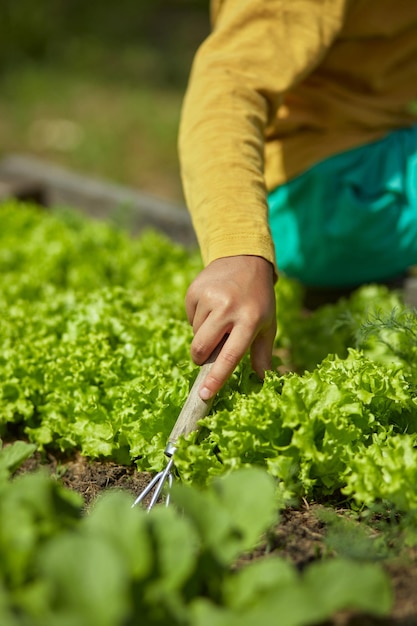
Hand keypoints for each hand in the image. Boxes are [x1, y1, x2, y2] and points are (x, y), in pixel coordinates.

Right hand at [185, 255, 276, 399]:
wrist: (243, 259)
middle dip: (201, 357)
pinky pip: (189, 318)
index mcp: (249, 320)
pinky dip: (198, 319)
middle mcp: (228, 308)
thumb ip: (262, 354)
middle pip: (202, 348)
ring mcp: (209, 298)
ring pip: (195, 334)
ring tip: (220, 318)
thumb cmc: (258, 299)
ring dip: (204, 334)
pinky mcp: (194, 291)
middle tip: (210, 351)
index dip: (216, 378)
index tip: (204, 394)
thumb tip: (264, 381)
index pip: (230, 356)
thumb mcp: (267, 324)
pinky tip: (211, 306)